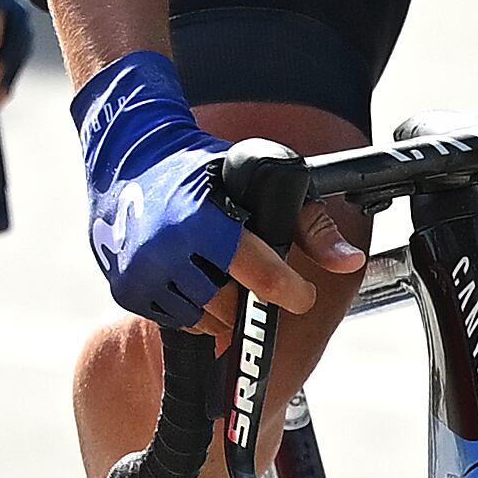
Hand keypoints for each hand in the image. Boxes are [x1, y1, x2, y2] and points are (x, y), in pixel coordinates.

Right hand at [74, 53, 360, 327]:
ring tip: (220, 267)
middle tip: (251, 269)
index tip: (301, 293)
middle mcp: (168, 249)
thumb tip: (351, 261)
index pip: (262, 276)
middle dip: (250, 295)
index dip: (291, 292)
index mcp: (204, 219)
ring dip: (222, 304)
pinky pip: (177, 320)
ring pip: (206, 319)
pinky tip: (195, 274)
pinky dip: (194, 307)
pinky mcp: (127, 289)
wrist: (128, 157)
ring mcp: (143, 273)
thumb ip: (309, 224)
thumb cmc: (203, 166)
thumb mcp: (260, 179)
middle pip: (233, 306)